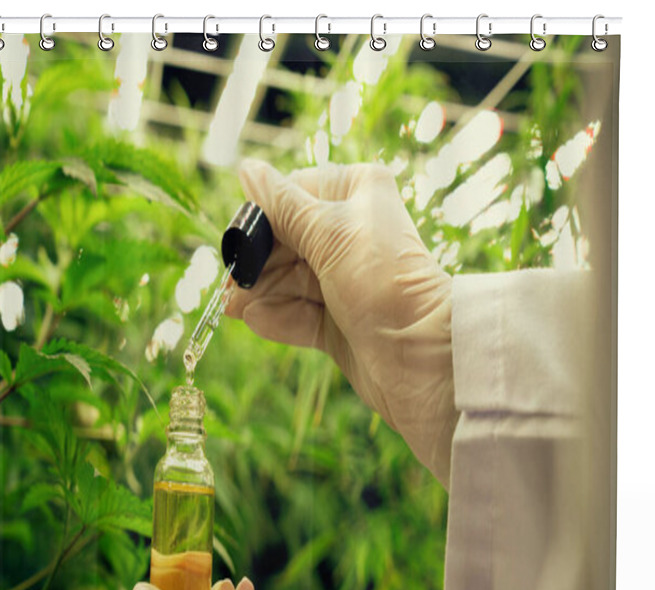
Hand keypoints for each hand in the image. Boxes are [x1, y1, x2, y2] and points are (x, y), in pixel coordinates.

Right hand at [226, 159, 457, 488]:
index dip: (260, 219)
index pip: (291, 195)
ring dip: (261, 293)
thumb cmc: (382, 282)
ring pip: (288, 279)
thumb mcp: (328, 234)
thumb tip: (248, 169)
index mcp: (357, 193)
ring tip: (234, 307)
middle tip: (232, 285)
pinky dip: (277, 317)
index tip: (237, 243)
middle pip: (284, 241)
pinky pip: (298, 313)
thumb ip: (282, 206)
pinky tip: (253, 320)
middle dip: (257, 264)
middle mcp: (351, 232)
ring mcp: (344, 279)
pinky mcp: (339, 319)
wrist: (422, 355)